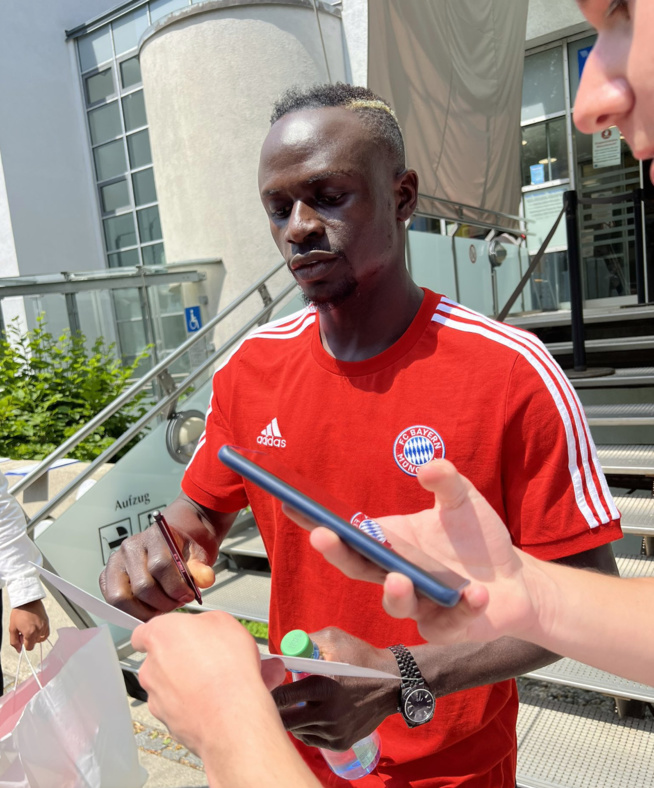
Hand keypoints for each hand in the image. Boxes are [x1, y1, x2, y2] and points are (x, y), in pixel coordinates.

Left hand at [9, 599, 49, 650]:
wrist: (27, 601)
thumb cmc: (19, 612)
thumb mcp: (12, 628)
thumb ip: (14, 641)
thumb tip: (19, 650)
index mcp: (30, 633)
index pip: (29, 647)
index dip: (23, 644)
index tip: (21, 637)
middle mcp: (39, 630)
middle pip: (35, 643)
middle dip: (29, 640)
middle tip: (24, 631)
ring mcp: (44, 626)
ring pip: (41, 639)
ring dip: (35, 637)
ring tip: (30, 628)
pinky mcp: (47, 622)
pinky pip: (46, 633)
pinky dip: (41, 633)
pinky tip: (36, 628)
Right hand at [99, 499, 218, 620]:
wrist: (171, 542)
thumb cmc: (182, 549)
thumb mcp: (197, 553)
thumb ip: (201, 567)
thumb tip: (205, 580)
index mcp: (154, 535)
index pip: (160, 565)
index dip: (176, 587)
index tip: (188, 596)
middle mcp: (131, 547)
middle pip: (142, 586)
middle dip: (163, 603)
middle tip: (176, 604)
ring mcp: (115, 561)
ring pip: (122, 598)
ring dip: (145, 611)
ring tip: (162, 608)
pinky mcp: (107, 576)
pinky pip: (112, 601)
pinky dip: (130, 611)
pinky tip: (148, 608)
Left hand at [132, 611, 285, 757]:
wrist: (232, 716)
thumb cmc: (229, 668)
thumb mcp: (224, 622)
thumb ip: (202, 622)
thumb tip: (202, 627)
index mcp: (160, 635)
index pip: (143, 633)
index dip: (161, 634)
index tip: (174, 636)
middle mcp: (151, 666)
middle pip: (157, 659)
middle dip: (178, 658)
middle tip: (205, 658)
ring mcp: (156, 696)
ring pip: (166, 685)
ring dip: (183, 683)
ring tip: (213, 682)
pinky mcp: (166, 721)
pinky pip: (175, 708)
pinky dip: (189, 705)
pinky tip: (212, 701)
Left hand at [272, 627, 397, 750]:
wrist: (393, 684)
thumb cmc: (362, 658)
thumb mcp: (335, 639)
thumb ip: (306, 642)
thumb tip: (283, 650)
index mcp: (324, 685)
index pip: (283, 697)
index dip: (270, 693)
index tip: (266, 687)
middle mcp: (328, 713)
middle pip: (286, 720)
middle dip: (278, 710)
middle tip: (276, 700)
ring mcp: (335, 731)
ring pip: (298, 731)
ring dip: (293, 719)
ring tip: (295, 706)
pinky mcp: (341, 742)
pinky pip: (312, 739)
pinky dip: (307, 728)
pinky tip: (311, 715)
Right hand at [285, 459, 536, 645]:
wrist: (513, 578)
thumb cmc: (477, 538)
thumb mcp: (462, 500)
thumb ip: (446, 482)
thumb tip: (427, 466)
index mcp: (391, 543)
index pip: (349, 534)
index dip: (318, 523)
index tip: (292, 506)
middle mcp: (395, 573)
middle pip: (357, 568)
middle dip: (337, 554)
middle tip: (322, 537)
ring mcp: (419, 604)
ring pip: (395, 605)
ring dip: (395, 592)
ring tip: (399, 578)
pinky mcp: (446, 626)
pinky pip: (447, 623)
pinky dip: (461, 608)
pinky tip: (475, 593)